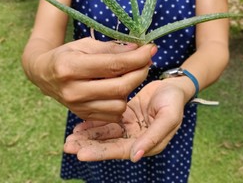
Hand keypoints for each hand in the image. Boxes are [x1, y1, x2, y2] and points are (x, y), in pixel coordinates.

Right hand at [30, 38, 156, 121]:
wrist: (44, 74)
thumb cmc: (66, 55)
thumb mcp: (84, 45)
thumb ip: (111, 48)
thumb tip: (138, 49)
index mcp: (70, 67)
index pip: (114, 65)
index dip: (138, 57)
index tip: (151, 48)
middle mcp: (73, 91)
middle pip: (121, 87)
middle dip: (141, 72)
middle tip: (146, 61)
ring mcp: (77, 107)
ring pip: (120, 104)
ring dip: (131, 88)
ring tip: (129, 74)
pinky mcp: (83, 115)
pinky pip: (113, 113)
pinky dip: (121, 101)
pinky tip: (119, 88)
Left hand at [63, 79, 185, 161]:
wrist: (174, 85)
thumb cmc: (174, 101)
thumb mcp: (168, 117)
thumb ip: (154, 137)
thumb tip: (135, 156)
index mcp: (147, 143)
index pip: (120, 150)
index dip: (101, 152)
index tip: (81, 153)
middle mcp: (136, 138)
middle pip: (109, 145)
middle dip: (89, 146)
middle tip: (69, 146)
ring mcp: (129, 127)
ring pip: (105, 134)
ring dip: (88, 136)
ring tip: (70, 138)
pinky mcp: (124, 116)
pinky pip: (107, 122)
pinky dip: (94, 124)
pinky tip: (79, 126)